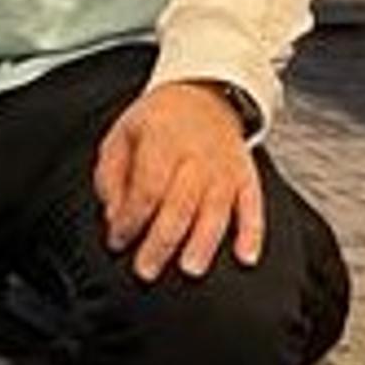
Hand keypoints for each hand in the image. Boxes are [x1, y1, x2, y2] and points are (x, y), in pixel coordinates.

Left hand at [96, 80, 267, 280]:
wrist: (205, 94)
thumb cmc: (158, 120)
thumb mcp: (121, 134)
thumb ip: (111, 175)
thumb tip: (113, 215)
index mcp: (161, 141)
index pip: (146, 188)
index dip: (130, 219)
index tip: (117, 240)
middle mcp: (196, 157)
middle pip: (179, 205)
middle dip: (161, 241)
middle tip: (146, 269)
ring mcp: (226, 168)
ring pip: (216, 211)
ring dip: (203, 243)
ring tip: (191, 268)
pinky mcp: (247, 176)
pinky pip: (253, 207)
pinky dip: (252, 233)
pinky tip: (245, 256)